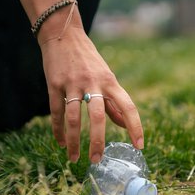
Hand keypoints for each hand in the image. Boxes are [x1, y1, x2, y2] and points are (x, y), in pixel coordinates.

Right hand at [39, 26, 143, 162]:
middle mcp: (93, 82)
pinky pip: (56, 112)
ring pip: (73, 118)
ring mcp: (72, 83)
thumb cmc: (87, 60)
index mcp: (110, 81)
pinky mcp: (54, 84)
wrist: (63, 34)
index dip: (135, 126)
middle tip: (97, 160)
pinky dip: (58, 130)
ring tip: (74, 158)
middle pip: (98, 116)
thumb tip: (125, 125)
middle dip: (98, 141)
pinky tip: (61, 143)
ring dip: (74, 141)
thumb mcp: (105, 76)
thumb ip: (113, 102)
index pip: (127, 106)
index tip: (139, 146)